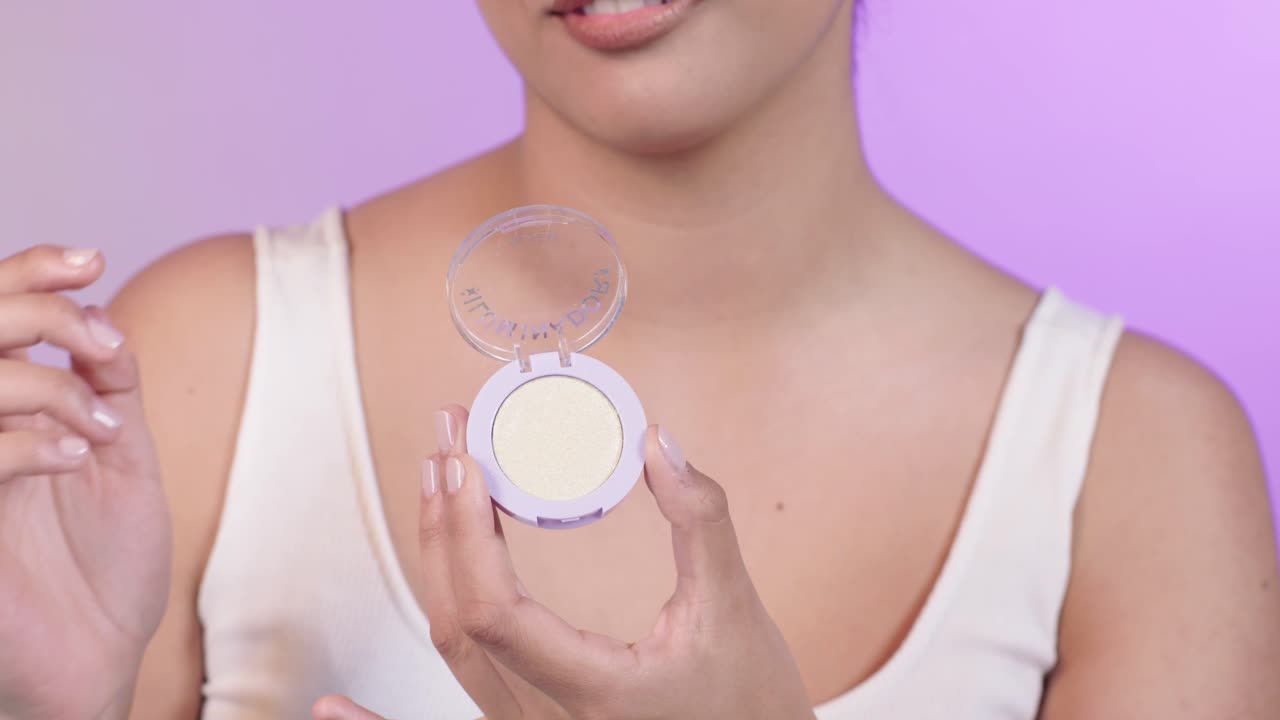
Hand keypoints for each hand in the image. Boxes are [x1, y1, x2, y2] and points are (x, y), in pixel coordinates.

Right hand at [0, 247, 170, 718]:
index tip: (88, 260)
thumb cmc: (106, 565)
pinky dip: (26, 439)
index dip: (26, 273)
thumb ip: (111, 389)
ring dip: (42, 384)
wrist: (98, 658)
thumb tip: (105, 316)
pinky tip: (78, 455)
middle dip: (35, 315)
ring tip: (101, 425)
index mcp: (4, 413)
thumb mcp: (123, 461)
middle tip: (99, 344)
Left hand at [314, 406, 814, 719]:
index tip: (466, 460)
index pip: (495, 611)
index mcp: (594, 695)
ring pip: (453, 651)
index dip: (467, 531)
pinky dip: (382, 715)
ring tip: (441, 485)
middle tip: (448, 440)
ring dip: (437, 564)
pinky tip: (330, 708)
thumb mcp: (736, 610)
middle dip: (444, 523)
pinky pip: (457, 700)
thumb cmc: (754, 706)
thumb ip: (701, 520)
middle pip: (458, 623)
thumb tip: (659, 442)